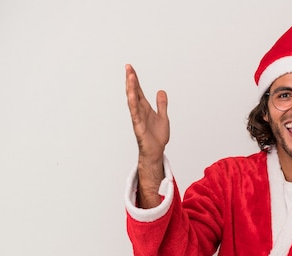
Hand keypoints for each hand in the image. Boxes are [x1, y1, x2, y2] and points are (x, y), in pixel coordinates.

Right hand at [125, 64, 169, 206]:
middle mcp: (140, 111)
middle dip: (130, 80)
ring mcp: (138, 118)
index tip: (130, 68)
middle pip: (134, 92)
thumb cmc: (157, 137)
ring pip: (133, 101)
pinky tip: (132, 96)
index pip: (138, 91)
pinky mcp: (138, 126)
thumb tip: (161, 91)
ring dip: (131, 89)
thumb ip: (162, 104)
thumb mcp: (163, 116)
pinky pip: (135, 114)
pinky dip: (133, 104)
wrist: (156, 152)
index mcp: (145, 108)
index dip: (135, 80)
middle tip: (128, 67)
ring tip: (130, 76)